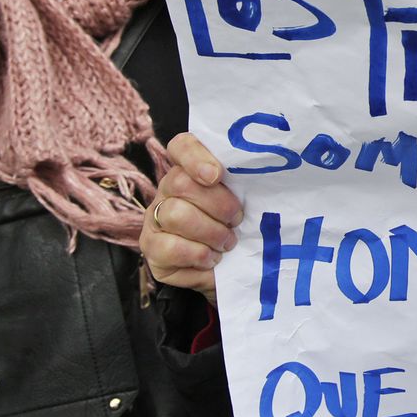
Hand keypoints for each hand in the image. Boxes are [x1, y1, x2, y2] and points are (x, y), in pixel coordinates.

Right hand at [139, 132, 241, 303]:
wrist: (229, 270)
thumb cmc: (240, 230)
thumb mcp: (248, 204)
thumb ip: (246, 186)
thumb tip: (266, 179)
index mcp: (191, 171)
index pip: (182, 146)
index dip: (195, 156)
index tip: (216, 175)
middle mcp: (167, 191)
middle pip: (181, 183)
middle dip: (217, 205)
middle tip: (236, 221)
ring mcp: (154, 219)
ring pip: (175, 215)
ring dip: (210, 232)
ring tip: (227, 243)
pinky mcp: (151, 248)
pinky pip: (170, 247)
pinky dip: (198, 254)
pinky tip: (211, 258)